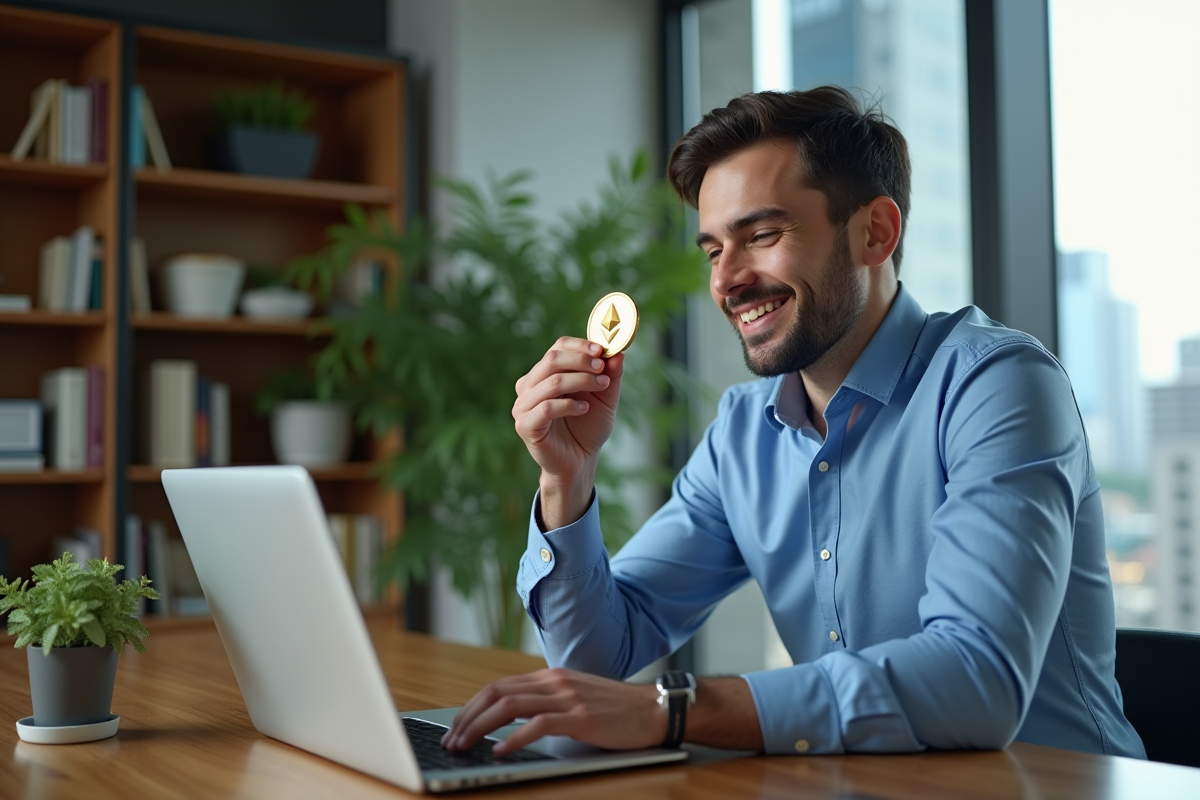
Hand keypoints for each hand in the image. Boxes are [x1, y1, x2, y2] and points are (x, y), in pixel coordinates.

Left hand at [441, 668, 665, 755]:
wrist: (652, 709)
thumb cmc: (614, 710)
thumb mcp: (574, 698)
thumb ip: (545, 703)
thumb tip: (508, 722)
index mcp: (549, 677)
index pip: (498, 687)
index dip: (471, 708)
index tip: (455, 728)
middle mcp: (554, 682)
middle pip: (496, 694)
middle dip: (467, 718)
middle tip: (451, 741)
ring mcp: (567, 697)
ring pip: (510, 706)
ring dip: (481, 727)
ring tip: (465, 746)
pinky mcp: (580, 716)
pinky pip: (539, 725)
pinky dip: (514, 738)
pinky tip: (500, 751)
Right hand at [512, 338, 623, 525]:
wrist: (580, 461)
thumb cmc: (588, 427)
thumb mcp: (605, 398)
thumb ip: (610, 376)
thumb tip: (618, 353)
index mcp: (544, 374)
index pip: (557, 348)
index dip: (580, 346)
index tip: (602, 350)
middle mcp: (530, 386)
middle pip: (552, 359)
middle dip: (582, 361)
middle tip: (602, 368)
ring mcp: (523, 406)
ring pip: (552, 382)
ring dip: (581, 381)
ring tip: (600, 387)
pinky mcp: (525, 426)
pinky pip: (546, 408)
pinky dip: (569, 405)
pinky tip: (584, 409)